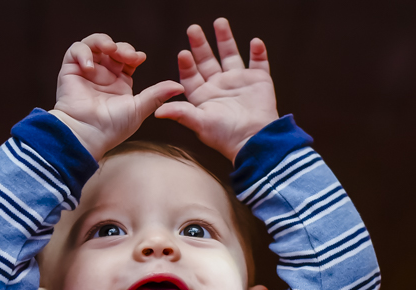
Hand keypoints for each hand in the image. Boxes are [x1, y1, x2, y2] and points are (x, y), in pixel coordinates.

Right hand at [51, 33, 182, 158]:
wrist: (87, 134)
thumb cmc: (112, 127)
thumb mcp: (139, 109)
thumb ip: (157, 95)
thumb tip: (180, 86)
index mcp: (120, 83)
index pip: (127, 58)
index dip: (132, 54)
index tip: (139, 58)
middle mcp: (103, 75)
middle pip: (112, 48)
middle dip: (121, 47)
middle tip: (126, 55)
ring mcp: (86, 72)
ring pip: (94, 44)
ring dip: (103, 42)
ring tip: (109, 50)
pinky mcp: (70, 70)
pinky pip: (76, 50)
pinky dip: (83, 52)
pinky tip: (90, 66)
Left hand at [154, 18, 279, 161]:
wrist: (255, 141)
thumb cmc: (226, 136)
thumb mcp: (200, 124)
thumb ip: (181, 113)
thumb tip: (157, 112)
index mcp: (203, 96)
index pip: (191, 76)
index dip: (187, 64)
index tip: (183, 53)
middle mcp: (219, 86)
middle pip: (207, 60)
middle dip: (200, 44)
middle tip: (192, 29)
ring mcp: (239, 82)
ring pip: (230, 55)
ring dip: (225, 39)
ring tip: (219, 22)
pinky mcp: (259, 81)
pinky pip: (259, 63)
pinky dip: (258, 52)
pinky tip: (255, 42)